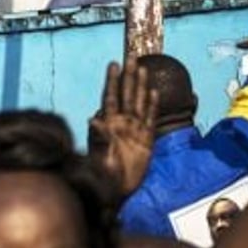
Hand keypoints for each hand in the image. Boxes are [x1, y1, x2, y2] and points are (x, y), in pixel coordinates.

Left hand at [88, 57, 156, 197]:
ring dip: (141, 86)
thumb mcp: (99, 155)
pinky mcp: (146, 140)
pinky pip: (150, 118)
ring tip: (143, 70)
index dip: (112, 81)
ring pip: (139, 102)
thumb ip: (99, 137)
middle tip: (132, 58)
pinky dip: (152, 106)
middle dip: (129, 77)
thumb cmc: (102, 172)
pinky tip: (154, 93)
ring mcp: (134, 129)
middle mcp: (121, 122)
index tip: (113, 64)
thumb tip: (93, 119)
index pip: (111, 96)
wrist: (114, 188)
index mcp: (108, 123)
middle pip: (127, 94)